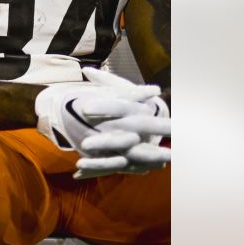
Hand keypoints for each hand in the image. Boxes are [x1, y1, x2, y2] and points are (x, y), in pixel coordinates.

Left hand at [36, 67, 170, 177]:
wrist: (165, 125)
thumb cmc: (138, 103)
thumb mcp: (125, 89)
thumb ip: (108, 81)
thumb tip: (86, 70)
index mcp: (142, 111)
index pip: (124, 109)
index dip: (106, 108)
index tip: (84, 108)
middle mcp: (144, 133)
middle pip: (126, 138)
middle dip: (106, 142)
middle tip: (84, 144)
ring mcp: (142, 151)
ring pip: (124, 159)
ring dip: (101, 164)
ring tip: (79, 164)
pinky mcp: (137, 164)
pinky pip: (117, 168)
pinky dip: (98, 171)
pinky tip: (78, 174)